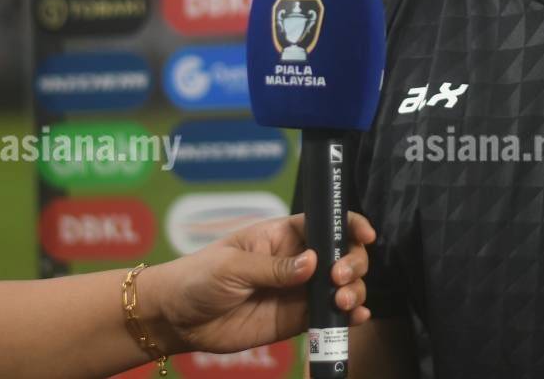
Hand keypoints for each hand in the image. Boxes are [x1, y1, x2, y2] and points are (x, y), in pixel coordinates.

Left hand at [142, 212, 374, 355]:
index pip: (325, 223)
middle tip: (339, 278)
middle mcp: (298, 260)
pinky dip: (349, 317)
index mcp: (283, 235)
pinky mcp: (297, 320)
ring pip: (342, 286)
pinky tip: (356, 318)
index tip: (365, 234)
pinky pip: (329, 316)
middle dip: (352, 263)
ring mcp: (300, 291)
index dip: (350, 224)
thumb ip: (273, 267)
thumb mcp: (232, 266)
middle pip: (342, 254)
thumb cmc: (199, 277)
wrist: (178, 319)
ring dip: (354, 291)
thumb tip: (313, 263)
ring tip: (343, 302)